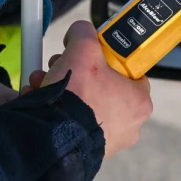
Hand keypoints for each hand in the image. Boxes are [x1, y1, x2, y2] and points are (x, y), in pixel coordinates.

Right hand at [38, 21, 152, 157]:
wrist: (54, 138)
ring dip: (63, 91)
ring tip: (43, 82)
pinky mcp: (88, 150)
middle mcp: (130, 125)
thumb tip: (81, 30)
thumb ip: (84, 33)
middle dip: (77, 74)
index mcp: (140, 101)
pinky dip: (58, 111)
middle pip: (103, 88)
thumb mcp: (83, 49)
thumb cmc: (78, 96)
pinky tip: (40, 101)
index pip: (130, 73)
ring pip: (85, 105)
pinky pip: (74, 123)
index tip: (90, 56)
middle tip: (60, 66)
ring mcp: (110, 140)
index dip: (107, 60)